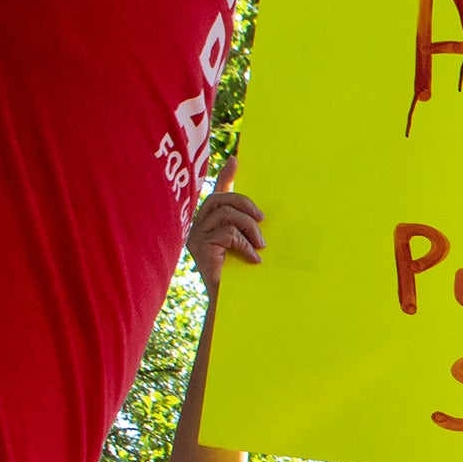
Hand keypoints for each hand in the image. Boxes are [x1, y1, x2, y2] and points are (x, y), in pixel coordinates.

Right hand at [187, 164, 262, 293]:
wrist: (232, 302)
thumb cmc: (242, 274)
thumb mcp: (249, 245)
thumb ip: (252, 228)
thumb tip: (265, 213)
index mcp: (210, 223)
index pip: (216, 193)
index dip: (225, 176)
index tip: (236, 160)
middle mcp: (198, 227)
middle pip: (220, 199)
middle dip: (245, 203)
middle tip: (263, 219)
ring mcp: (196, 238)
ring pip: (226, 215)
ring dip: (249, 228)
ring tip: (260, 245)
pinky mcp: (200, 249)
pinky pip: (227, 234)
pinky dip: (246, 245)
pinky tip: (254, 258)